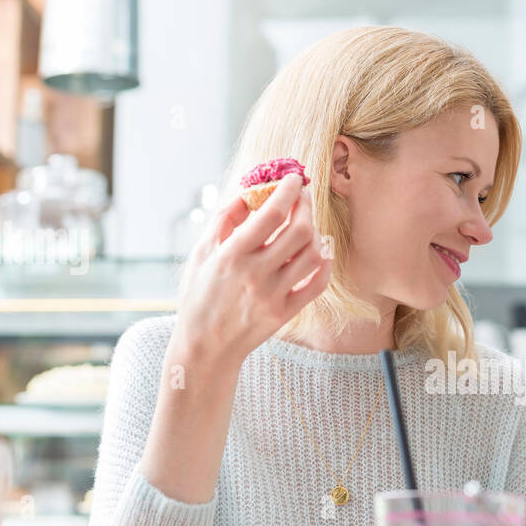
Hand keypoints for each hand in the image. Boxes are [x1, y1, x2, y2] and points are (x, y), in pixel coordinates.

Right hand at [173, 173, 331, 367]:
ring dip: (315, 233)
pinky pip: (318, 284)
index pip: (271, 214)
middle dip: (306, 206)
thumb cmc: (199, 296)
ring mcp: (274, 296)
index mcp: (231, 255)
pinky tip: (321, 252)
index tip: (293, 178)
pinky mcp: (286, 314)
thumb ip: (224, 220)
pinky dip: (325, 264)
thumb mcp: (201, 254)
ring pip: (313, 255)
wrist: (205, 347)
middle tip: (303, 196)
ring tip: (307, 224)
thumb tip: (248, 191)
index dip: (288, 190)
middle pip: (299, 231)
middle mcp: (255, 275)